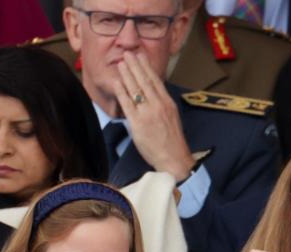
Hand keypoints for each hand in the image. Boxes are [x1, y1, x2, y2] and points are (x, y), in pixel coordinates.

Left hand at [114, 52, 193, 179]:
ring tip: (121, 63)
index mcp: (167, 103)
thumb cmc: (172, 141)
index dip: (146, 67)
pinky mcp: (138, 124)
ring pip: (136, 89)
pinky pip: (128, 104)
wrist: (173, 158)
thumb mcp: (171, 117)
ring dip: (127, 74)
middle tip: (128, 53)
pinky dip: (122, 92)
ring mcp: (148, 114)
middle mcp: (158, 105)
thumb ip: (161, 105)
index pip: (155, 80)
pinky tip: (117, 82)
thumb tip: (152, 95)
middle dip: (135, 65)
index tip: (140, 56)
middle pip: (145, 81)